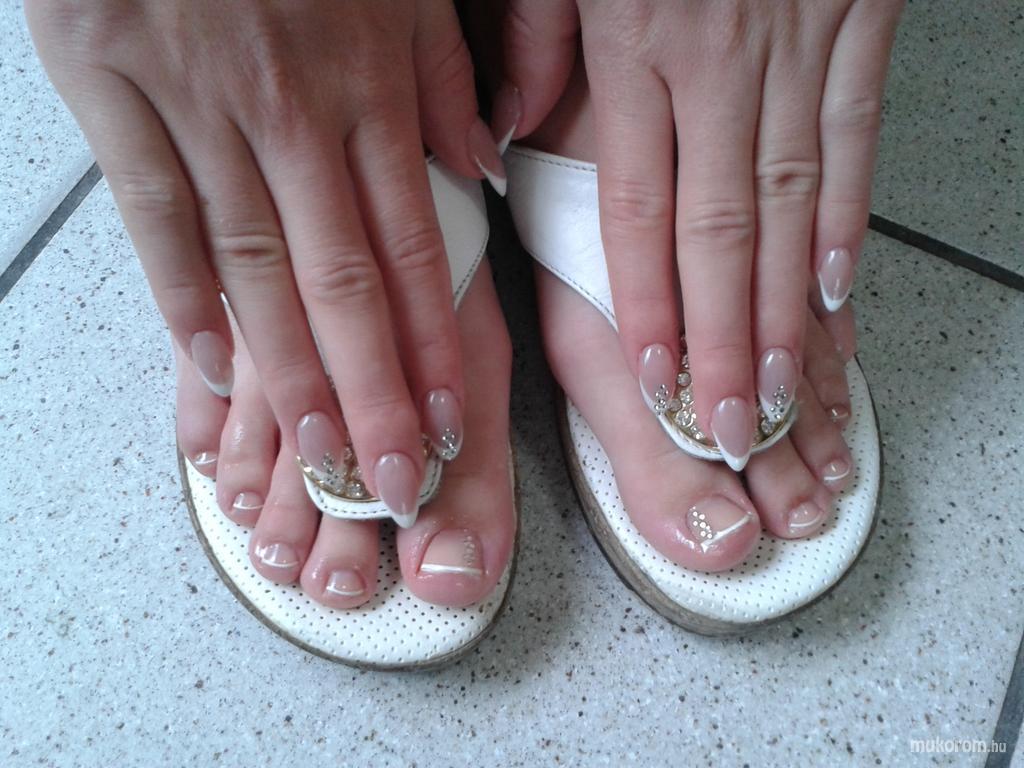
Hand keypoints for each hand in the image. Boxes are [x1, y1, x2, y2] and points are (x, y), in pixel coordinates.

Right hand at [27, 0, 505, 506]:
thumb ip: (445, 73)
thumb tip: (482, 165)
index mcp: (370, 86)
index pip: (416, 247)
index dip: (434, 346)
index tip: (451, 425)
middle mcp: (295, 112)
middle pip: (343, 282)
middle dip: (374, 394)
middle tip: (391, 483)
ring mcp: (203, 106)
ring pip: (258, 269)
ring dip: (292, 375)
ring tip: (320, 458)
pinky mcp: (114, 90)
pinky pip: (157, 217)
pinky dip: (182, 299)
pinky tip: (211, 373)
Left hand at [494, 0, 901, 467]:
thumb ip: (528, 39)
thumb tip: (497, 132)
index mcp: (636, 49)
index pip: (640, 209)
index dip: (649, 303)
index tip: (655, 381)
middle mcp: (716, 64)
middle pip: (720, 230)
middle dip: (720, 339)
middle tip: (725, 425)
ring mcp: (793, 46)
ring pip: (790, 203)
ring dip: (782, 308)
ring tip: (775, 391)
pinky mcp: (854, 25)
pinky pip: (854, 137)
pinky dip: (847, 220)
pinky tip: (835, 293)